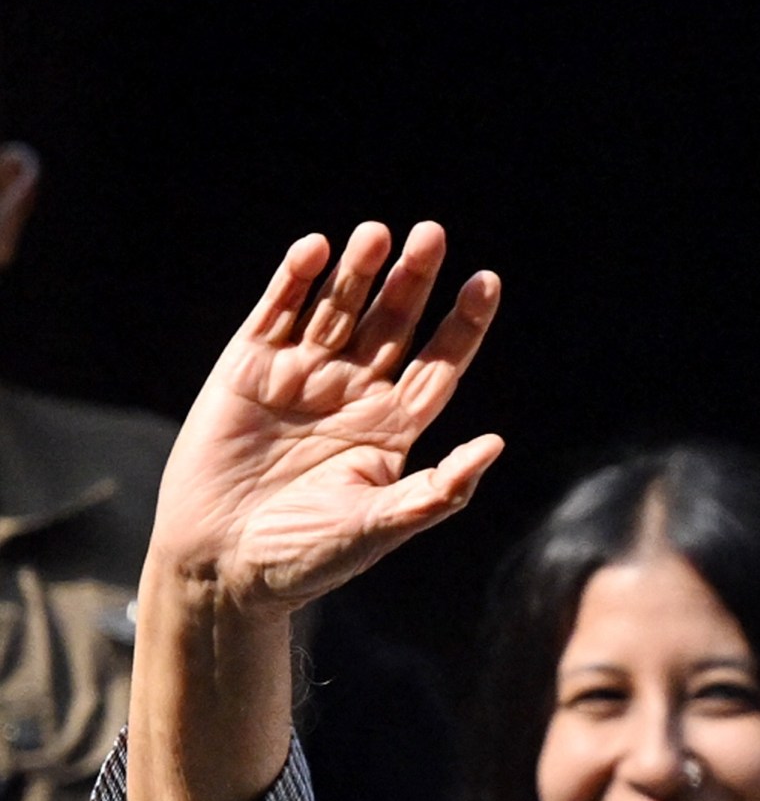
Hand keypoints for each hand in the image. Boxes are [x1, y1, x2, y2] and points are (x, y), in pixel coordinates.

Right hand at [150, 220, 501, 613]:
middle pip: (393, 324)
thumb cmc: (307, 556)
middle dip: (413, 280)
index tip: (486, 281)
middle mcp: (353, 395)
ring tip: (378, 235)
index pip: (439, 364)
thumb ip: (440, 489)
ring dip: (358, 271)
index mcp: (392, 428)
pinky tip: (317, 250)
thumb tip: (496, 444)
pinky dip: (294, 281)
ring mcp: (301, 378)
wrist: (222, 565)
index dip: (463, 324)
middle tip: (433, 235)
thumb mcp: (383, 524)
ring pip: (339, 309)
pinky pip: (276, 313)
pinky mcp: (248, 369)